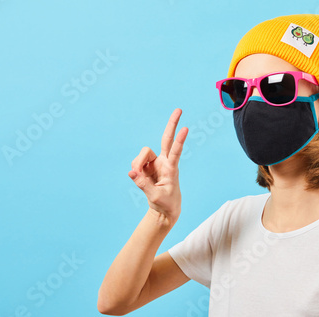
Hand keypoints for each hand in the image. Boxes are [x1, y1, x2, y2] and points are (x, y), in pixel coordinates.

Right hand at [128, 108, 187, 223]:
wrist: (164, 209)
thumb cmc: (165, 203)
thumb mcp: (155, 196)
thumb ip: (143, 184)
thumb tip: (132, 172)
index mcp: (171, 168)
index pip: (176, 151)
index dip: (179, 141)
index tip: (186, 129)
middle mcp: (164, 161)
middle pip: (166, 138)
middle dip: (172, 124)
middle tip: (179, 109)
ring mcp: (155, 163)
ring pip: (143, 154)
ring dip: (137, 163)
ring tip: (136, 176)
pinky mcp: (146, 166)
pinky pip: (136, 164)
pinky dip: (134, 170)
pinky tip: (137, 178)